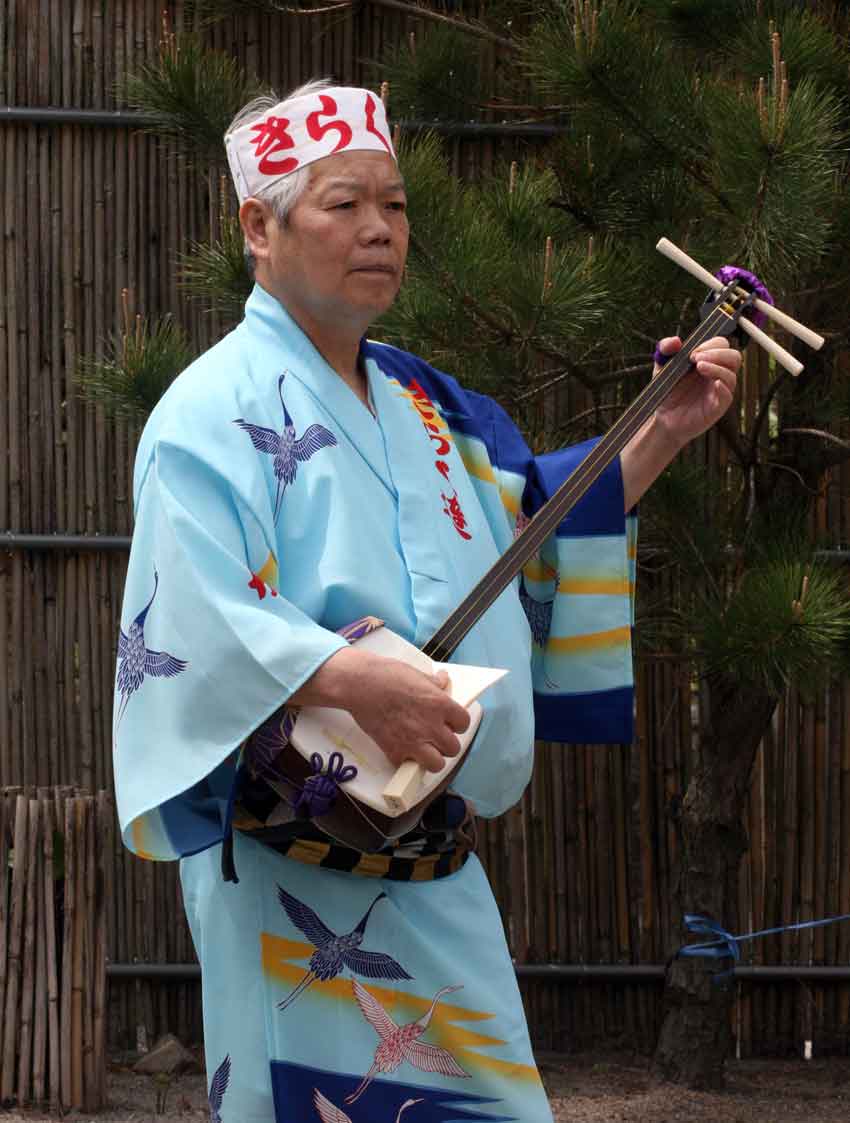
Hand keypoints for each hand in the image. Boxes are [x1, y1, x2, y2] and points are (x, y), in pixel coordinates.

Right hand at [292, 646, 470, 771]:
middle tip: (436, 737)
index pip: (464, 723)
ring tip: (424, 750)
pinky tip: (402, 750)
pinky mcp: (395, 751)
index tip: (450, 723)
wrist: (360, 685)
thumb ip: (434, 683)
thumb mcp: (417, 673)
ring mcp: (414, 741)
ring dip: (432, 758)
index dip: (457, 724)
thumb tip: (443, 681)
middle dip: (446, 743)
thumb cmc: (386, 675)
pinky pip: (409, 766)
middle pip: (453, 747)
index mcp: (440, 704)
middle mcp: (431, 726)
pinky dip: (406, 761)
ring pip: (437, 764)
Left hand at [653, 335, 739, 447]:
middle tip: (697, 358)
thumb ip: (665, 351)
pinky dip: (723, 387)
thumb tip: (675, 340)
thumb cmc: (667, 391)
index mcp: (708, 361)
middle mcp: (717, 374)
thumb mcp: (662, 368)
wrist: (663, 418)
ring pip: (731, 374)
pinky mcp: (718, 406)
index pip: (721, 345)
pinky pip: (728, 395)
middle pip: (734, 356)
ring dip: (717, 367)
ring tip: (699, 367)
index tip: (693, 352)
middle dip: (718, 353)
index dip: (711, 344)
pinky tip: (714, 384)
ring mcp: (719, 390)